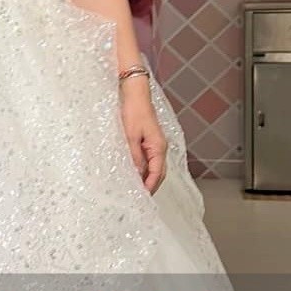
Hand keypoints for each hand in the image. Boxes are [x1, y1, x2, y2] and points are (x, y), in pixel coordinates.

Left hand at [119, 79, 167, 193]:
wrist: (135, 93)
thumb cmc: (134, 111)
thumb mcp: (131, 136)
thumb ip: (134, 156)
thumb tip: (136, 173)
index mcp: (158, 147)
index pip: (157, 173)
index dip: (150, 186)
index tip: (143, 197)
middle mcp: (160, 147)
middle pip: (158, 172)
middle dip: (151, 185)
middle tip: (141, 197)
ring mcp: (155, 144)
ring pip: (154, 166)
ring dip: (148, 178)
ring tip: (138, 188)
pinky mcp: (149, 140)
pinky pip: (150, 159)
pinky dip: (145, 168)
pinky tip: (136, 172)